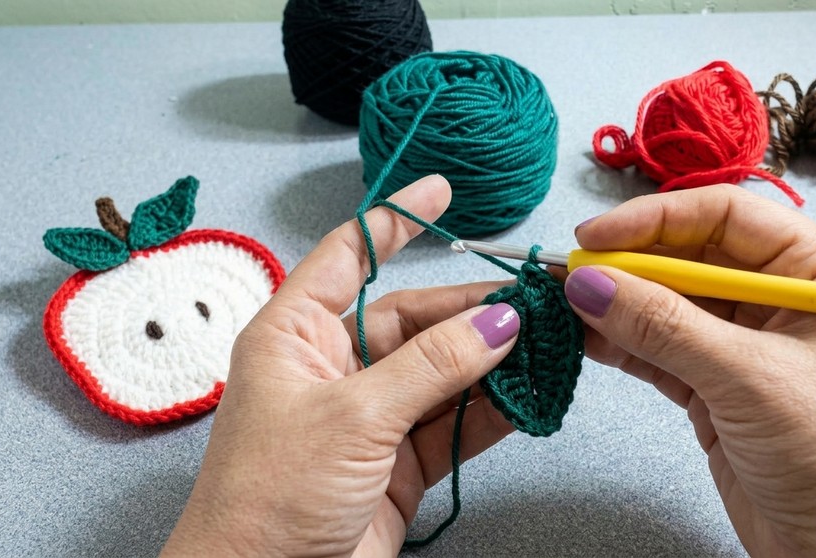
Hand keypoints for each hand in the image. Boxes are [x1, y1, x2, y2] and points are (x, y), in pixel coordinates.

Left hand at [162, 175, 517, 556]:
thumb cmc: (270, 496)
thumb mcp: (354, 416)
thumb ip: (432, 366)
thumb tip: (499, 322)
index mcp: (296, 334)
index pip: (349, 255)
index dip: (395, 217)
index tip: (441, 189)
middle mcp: (333, 367)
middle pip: (413, 318)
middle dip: (471, 309)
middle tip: (532, 301)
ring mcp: (370, 415)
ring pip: (442, 371)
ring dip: (490, 360)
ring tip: (545, 343)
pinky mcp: (399, 461)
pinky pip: (454, 421)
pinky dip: (491, 410)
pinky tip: (528, 394)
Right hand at [565, 185, 815, 555]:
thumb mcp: (752, 377)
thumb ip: (664, 326)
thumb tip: (591, 284)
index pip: (726, 215)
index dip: (655, 219)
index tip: (596, 237)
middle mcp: (783, 298)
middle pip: (690, 257)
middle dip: (628, 264)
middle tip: (569, 273)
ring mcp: (747, 344)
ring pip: (668, 304)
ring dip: (616, 304)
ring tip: (563, 304)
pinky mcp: (718, 387)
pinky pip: (659, 349)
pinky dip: (620, 343)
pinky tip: (584, 336)